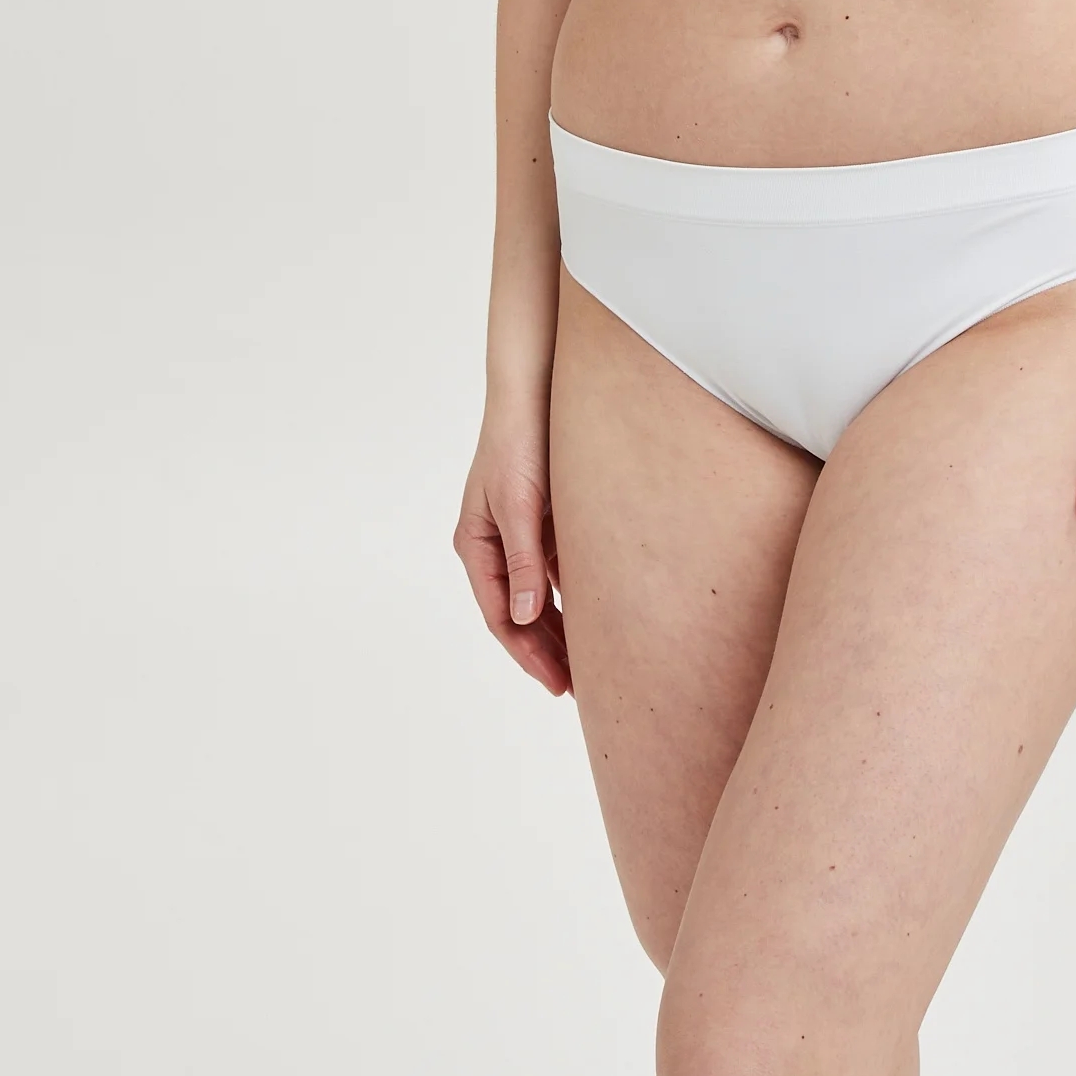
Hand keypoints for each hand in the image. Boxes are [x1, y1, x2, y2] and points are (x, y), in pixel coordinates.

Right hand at [454, 412, 570, 697]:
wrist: (536, 386)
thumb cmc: (520, 439)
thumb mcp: (519, 504)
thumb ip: (522, 561)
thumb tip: (524, 618)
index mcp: (477, 544)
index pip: (503, 616)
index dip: (529, 655)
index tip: (559, 686)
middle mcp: (495, 543)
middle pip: (519, 613)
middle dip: (545, 651)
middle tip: (578, 689)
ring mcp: (520, 531)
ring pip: (538, 595)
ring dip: (559, 627)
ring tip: (589, 664)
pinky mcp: (543, 517)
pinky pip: (556, 569)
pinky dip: (572, 594)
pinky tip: (598, 614)